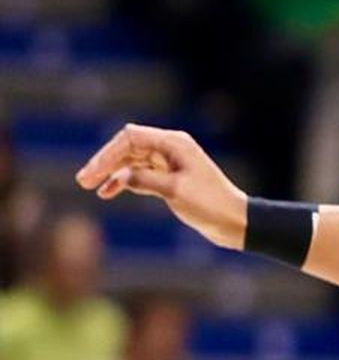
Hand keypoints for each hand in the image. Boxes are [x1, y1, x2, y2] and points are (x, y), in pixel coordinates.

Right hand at [76, 124, 247, 248]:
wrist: (234, 221)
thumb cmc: (210, 204)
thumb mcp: (175, 192)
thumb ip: (144, 181)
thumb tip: (118, 176)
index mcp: (174, 143)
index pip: (131, 138)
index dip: (108, 154)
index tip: (93, 173)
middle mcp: (170, 148)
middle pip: (128, 147)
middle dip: (105, 162)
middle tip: (83, 181)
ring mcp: (169, 162)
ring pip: (132, 160)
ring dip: (111, 172)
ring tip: (91, 187)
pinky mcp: (169, 177)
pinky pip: (140, 173)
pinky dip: (124, 181)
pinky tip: (108, 192)